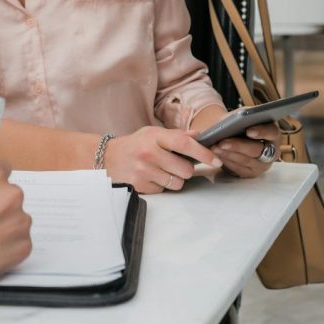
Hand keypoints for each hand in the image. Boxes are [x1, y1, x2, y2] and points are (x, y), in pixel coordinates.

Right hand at [104, 126, 222, 193]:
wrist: (107, 158)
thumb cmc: (134, 144)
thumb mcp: (152, 134)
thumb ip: (176, 135)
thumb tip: (199, 135)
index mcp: (154, 136)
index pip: (184, 144)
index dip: (203, 153)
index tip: (216, 160)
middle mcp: (148, 152)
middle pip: (185, 169)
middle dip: (186, 169)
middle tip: (176, 164)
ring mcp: (143, 170)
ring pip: (177, 183)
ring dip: (174, 179)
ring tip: (161, 170)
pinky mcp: (140, 185)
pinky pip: (164, 190)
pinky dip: (161, 185)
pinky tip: (151, 177)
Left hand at [211, 122, 280, 177]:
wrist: (228, 134)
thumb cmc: (236, 124)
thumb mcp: (239, 117)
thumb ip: (241, 117)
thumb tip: (236, 120)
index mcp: (272, 132)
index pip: (272, 132)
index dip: (261, 132)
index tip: (248, 131)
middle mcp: (272, 150)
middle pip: (257, 149)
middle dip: (238, 146)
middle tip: (222, 142)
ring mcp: (263, 164)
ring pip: (246, 161)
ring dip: (228, 154)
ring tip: (215, 148)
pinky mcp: (251, 173)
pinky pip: (239, 169)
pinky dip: (226, 161)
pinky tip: (217, 155)